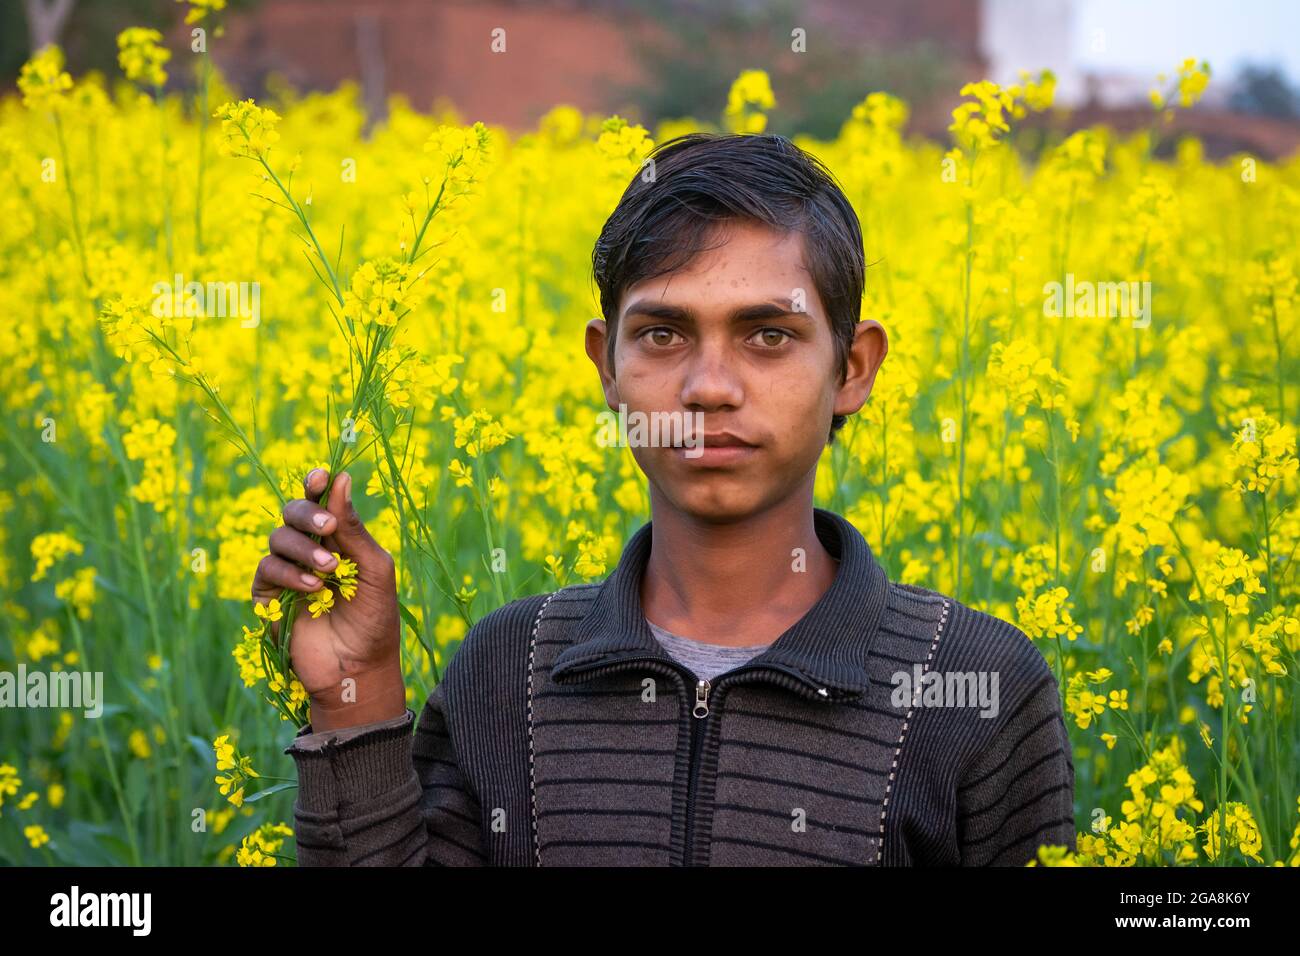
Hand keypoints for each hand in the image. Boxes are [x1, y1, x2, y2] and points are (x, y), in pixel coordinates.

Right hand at [251, 469, 405, 729]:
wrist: (359, 668)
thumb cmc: (375, 619)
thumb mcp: (374, 569)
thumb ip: (353, 528)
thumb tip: (341, 479)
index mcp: (338, 538)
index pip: (322, 501)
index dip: (316, 485)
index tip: (321, 475)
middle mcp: (310, 549)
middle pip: (292, 512)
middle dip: (306, 512)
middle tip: (326, 526)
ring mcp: (288, 571)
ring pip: (278, 538)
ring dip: (303, 548)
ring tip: (329, 570)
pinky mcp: (269, 596)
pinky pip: (267, 569)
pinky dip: (289, 573)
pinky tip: (313, 588)